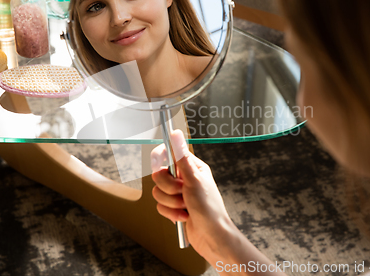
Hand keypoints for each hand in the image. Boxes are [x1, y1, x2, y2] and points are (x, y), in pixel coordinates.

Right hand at [151, 129, 234, 259]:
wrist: (211, 236)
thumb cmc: (209, 208)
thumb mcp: (194, 180)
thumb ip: (181, 157)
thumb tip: (176, 133)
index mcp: (191, 166)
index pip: (168, 153)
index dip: (159, 159)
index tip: (159, 166)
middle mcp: (184, 178)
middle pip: (159, 175)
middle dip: (169, 188)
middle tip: (182, 193)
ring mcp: (178, 193)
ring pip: (158, 192)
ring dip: (171, 203)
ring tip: (185, 207)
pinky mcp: (173, 207)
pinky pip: (159, 206)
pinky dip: (171, 214)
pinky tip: (184, 217)